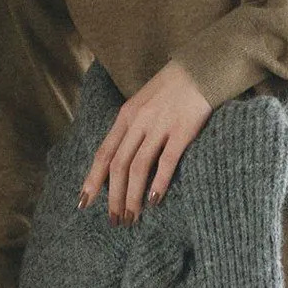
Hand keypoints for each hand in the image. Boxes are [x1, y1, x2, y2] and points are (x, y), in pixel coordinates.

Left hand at [78, 59, 211, 222]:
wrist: (203, 66)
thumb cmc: (175, 87)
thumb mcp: (145, 101)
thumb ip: (133, 126)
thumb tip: (122, 158)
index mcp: (127, 115)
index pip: (104, 153)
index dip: (93, 179)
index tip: (84, 202)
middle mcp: (139, 121)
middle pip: (119, 165)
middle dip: (114, 196)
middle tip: (115, 220)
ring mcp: (160, 126)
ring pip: (138, 167)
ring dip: (132, 196)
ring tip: (132, 217)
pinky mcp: (183, 130)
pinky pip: (166, 161)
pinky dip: (158, 183)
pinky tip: (154, 201)